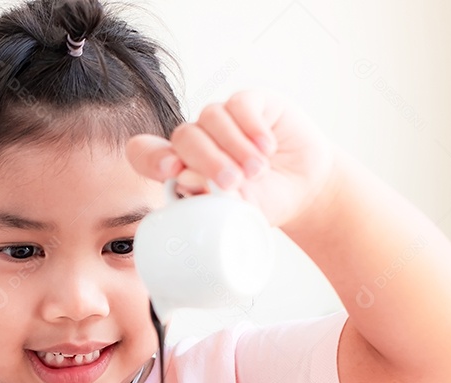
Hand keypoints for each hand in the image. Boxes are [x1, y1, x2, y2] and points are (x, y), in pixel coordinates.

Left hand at [126, 90, 334, 228]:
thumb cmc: (263, 201)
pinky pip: (239, 105)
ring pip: (210, 117)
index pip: (145, 153)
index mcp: (181, 167)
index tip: (171, 172)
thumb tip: (188, 183)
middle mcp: (197, 139)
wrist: (305, 189)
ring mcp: (222, 119)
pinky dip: (252, 127)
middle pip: (183, 136)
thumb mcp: (237, 212)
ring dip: (234, 147)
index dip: (150, 157)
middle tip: (231, 183)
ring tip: (257, 172)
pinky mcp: (251, 102)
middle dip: (206, 161)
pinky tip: (266, 148)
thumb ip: (212, 201)